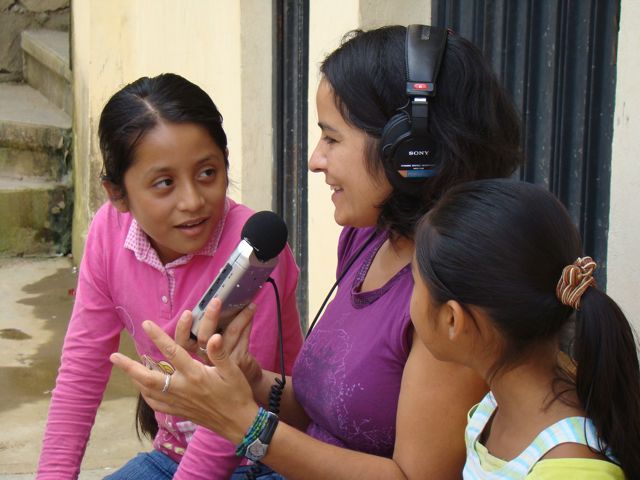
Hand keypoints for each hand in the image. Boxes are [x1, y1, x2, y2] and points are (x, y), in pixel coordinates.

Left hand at [110, 320, 257, 443]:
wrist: (239, 423)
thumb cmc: (237, 394)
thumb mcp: (233, 371)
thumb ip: (219, 353)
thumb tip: (212, 335)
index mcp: (195, 375)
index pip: (172, 351)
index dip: (158, 337)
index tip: (146, 324)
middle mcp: (182, 388)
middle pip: (148, 377)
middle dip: (129, 367)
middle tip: (114, 357)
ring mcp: (179, 402)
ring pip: (148, 392)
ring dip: (135, 380)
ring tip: (126, 369)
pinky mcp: (180, 411)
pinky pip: (156, 404)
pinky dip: (146, 395)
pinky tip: (144, 390)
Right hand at [174, 301, 262, 385]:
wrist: (244, 385)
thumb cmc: (223, 364)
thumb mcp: (211, 351)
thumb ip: (208, 331)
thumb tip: (208, 305)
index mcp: (196, 355)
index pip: (183, 342)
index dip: (183, 329)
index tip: (188, 313)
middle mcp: (208, 359)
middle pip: (205, 337)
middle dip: (210, 318)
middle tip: (216, 301)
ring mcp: (225, 361)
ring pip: (230, 333)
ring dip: (239, 316)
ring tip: (246, 303)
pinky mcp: (240, 360)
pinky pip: (244, 337)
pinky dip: (247, 321)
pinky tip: (251, 310)